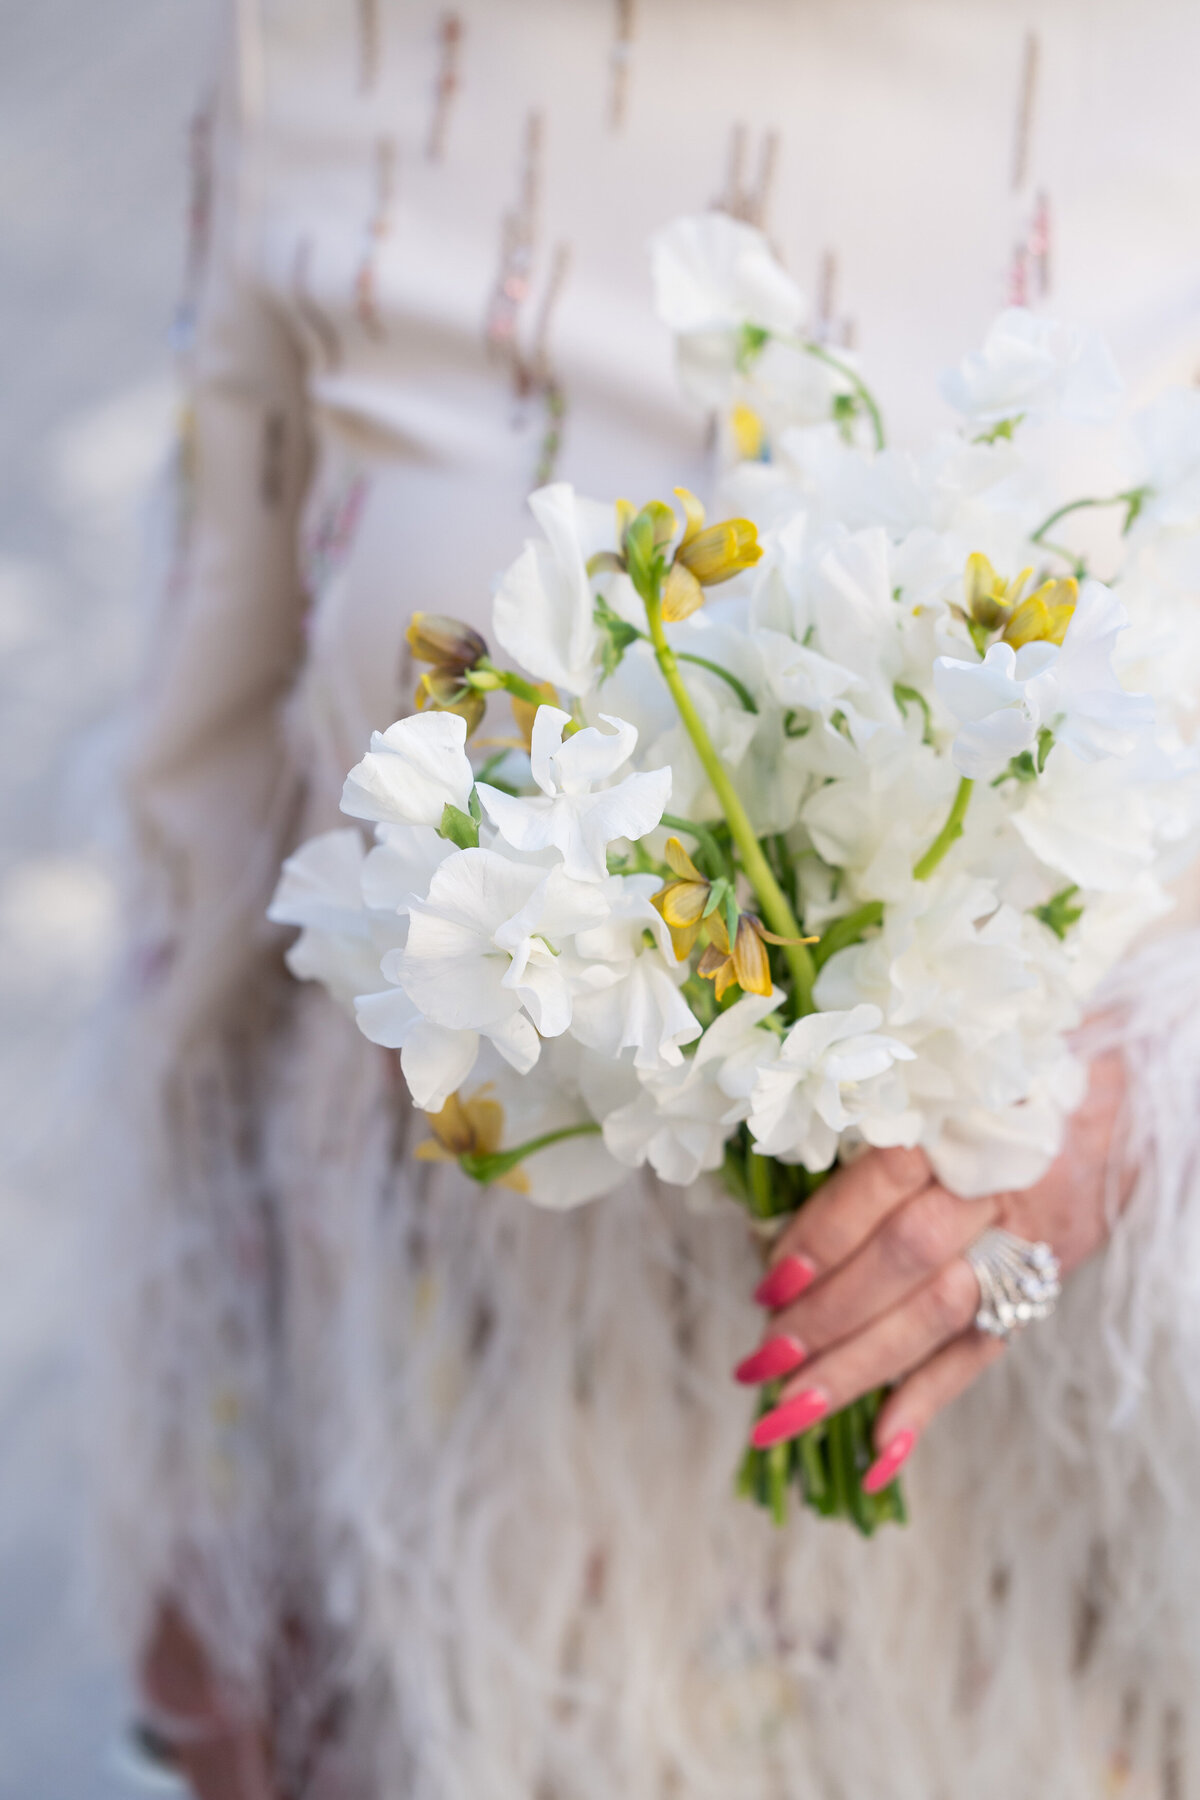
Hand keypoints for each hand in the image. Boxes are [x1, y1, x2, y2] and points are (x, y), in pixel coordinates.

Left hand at [734, 1050, 1126, 1491]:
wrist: (1114, 1098)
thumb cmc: (990, 1078)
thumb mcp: (931, 1077)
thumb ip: (859, 1129)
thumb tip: (764, 1215)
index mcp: (958, 1118)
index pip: (882, 1182)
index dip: (823, 1235)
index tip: (770, 1282)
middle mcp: (994, 1184)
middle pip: (907, 1259)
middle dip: (829, 1316)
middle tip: (762, 1359)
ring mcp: (1022, 1242)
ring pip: (940, 1313)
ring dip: (862, 1367)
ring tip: (792, 1409)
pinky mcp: (1040, 1285)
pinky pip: (983, 1351)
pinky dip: (928, 1402)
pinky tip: (878, 1449)